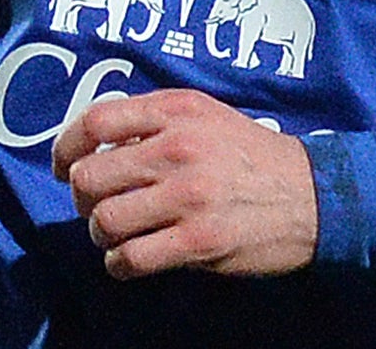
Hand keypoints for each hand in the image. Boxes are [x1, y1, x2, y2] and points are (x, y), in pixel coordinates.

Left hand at [52, 88, 318, 279]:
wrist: (312, 194)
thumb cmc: (251, 155)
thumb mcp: (206, 116)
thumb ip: (155, 122)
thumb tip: (96, 145)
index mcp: (176, 110)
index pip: (96, 121)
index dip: (66, 147)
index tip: (63, 167)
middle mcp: (177, 148)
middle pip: (92, 176)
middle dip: (83, 198)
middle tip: (96, 206)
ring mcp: (187, 196)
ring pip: (105, 220)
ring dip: (102, 233)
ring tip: (118, 235)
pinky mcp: (198, 240)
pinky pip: (131, 258)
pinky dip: (119, 264)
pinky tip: (129, 260)